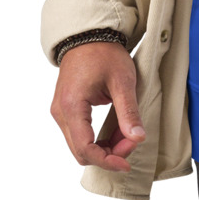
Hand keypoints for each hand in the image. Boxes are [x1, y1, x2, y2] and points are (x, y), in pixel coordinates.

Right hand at [51, 41, 144, 171]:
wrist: (88, 36)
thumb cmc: (104, 54)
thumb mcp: (122, 81)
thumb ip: (129, 112)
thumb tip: (137, 138)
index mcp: (71, 106)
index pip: (85, 148)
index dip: (107, 160)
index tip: (127, 163)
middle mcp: (60, 113)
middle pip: (81, 152)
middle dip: (108, 154)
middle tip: (132, 142)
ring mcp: (61, 112)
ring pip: (81, 146)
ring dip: (105, 147)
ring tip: (127, 134)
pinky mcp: (66, 111)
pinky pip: (81, 135)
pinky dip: (100, 139)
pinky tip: (118, 130)